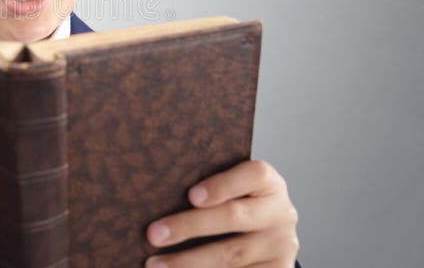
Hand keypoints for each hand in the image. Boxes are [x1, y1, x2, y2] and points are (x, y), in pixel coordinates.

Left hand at [144, 159, 298, 267]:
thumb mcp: (233, 188)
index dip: (223, 184)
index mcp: (269, 184)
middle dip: (190, 226)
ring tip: (155, 264)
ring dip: (188, 261)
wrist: (268, 234)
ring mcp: (280, 247)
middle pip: (234, 217)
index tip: (191, 196)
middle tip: (153, 234)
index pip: (254, 175)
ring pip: (231, 255)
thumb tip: (156, 190)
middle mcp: (280, 213)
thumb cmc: (235, 201)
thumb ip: (206, 187)